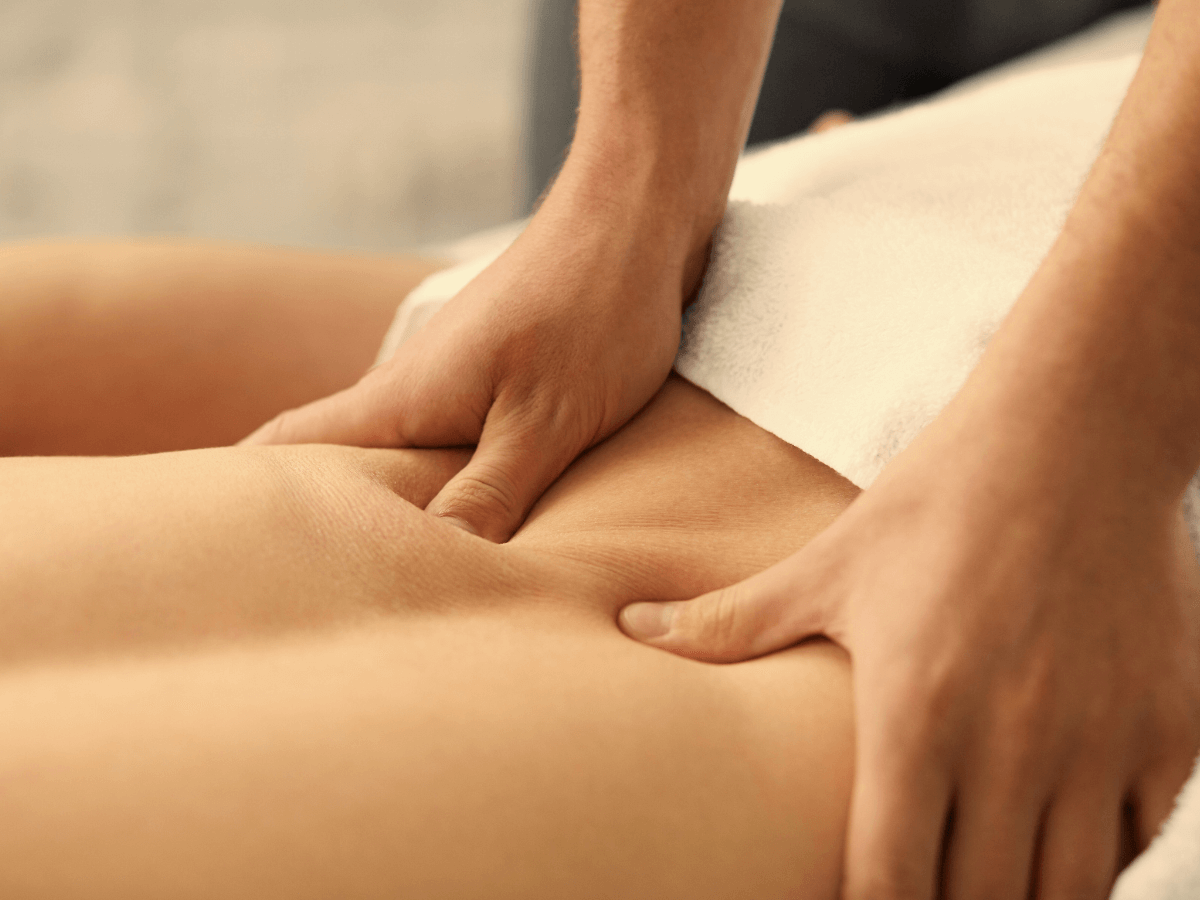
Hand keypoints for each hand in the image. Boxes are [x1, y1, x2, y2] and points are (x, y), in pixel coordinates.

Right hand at [243, 183, 700, 541]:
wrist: (635, 221)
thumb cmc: (593, 312)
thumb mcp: (547, 422)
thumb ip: (488, 494)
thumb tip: (432, 568)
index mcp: (401, 399)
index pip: (289, 448)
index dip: (243, 495)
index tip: (216, 547)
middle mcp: (413, 390)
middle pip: (336, 460)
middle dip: (320, 520)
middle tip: (308, 592)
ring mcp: (454, 382)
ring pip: (400, 457)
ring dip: (393, 508)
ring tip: (390, 577)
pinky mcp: (498, 382)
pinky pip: (453, 443)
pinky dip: (448, 485)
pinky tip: (473, 521)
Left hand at [619, 386, 1199, 899]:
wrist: (1072, 434)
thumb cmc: (938, 500)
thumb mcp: (828, 564)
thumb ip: (731, 621)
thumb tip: (630, 626)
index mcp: (916, 712)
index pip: (890, 883)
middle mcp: (1011, 745)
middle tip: (915, 886)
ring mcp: (1098, 742)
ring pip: (1066, 894)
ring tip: (981, 877)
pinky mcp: (1167, 728)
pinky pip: (1136, 838)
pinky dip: (1095, 858)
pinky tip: (1055, 835)